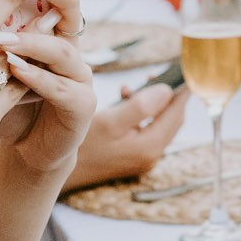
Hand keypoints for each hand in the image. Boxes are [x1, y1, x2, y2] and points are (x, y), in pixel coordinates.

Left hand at [0, 0, 97, 179]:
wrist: (26, 150)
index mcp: (45, 30)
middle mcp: (68, 45)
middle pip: (68, 4)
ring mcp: (80, 75)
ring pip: (62, 48)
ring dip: (32, 42)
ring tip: (2, 39)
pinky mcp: (83, 105)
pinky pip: (63, 88)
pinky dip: (39, 79)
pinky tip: (17, 71)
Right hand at [63, 81, 189, 187]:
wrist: (57, 168)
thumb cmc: (80, 145)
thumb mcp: (109, 121)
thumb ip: (140, 106)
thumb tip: (166, 90)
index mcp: (149, 146)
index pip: (177, 113)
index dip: (181, 90)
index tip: (183, 71)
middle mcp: (151, 155)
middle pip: (172, 119)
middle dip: (166, 95)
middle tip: (153, 74)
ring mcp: (143, 158)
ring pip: (159, 124)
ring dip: (151, 103)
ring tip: (130, 89)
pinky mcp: (134, 157)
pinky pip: (147, 131)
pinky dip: (141, 115)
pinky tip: (124, 103)